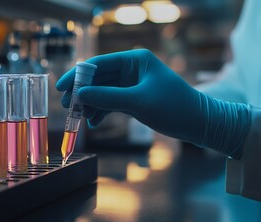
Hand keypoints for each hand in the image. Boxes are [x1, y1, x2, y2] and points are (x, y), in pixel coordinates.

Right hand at [56, 49, 250, 158]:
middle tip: (67, 106)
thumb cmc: (174, 107)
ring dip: (91, 104)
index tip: (60, 88)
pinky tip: (94, 122)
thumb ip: (107, 97)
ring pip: (103, 92)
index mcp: (134, 60)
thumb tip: (79, 96)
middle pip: (98, 78)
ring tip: (79, 118)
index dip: (77, 76)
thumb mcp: (138, 102)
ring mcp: (132, 84)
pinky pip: (112, 102)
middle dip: (82, 93)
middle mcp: (132, 69)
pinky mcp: (134, 98)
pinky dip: (102, 111)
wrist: (199, 123)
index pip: (98, 64)